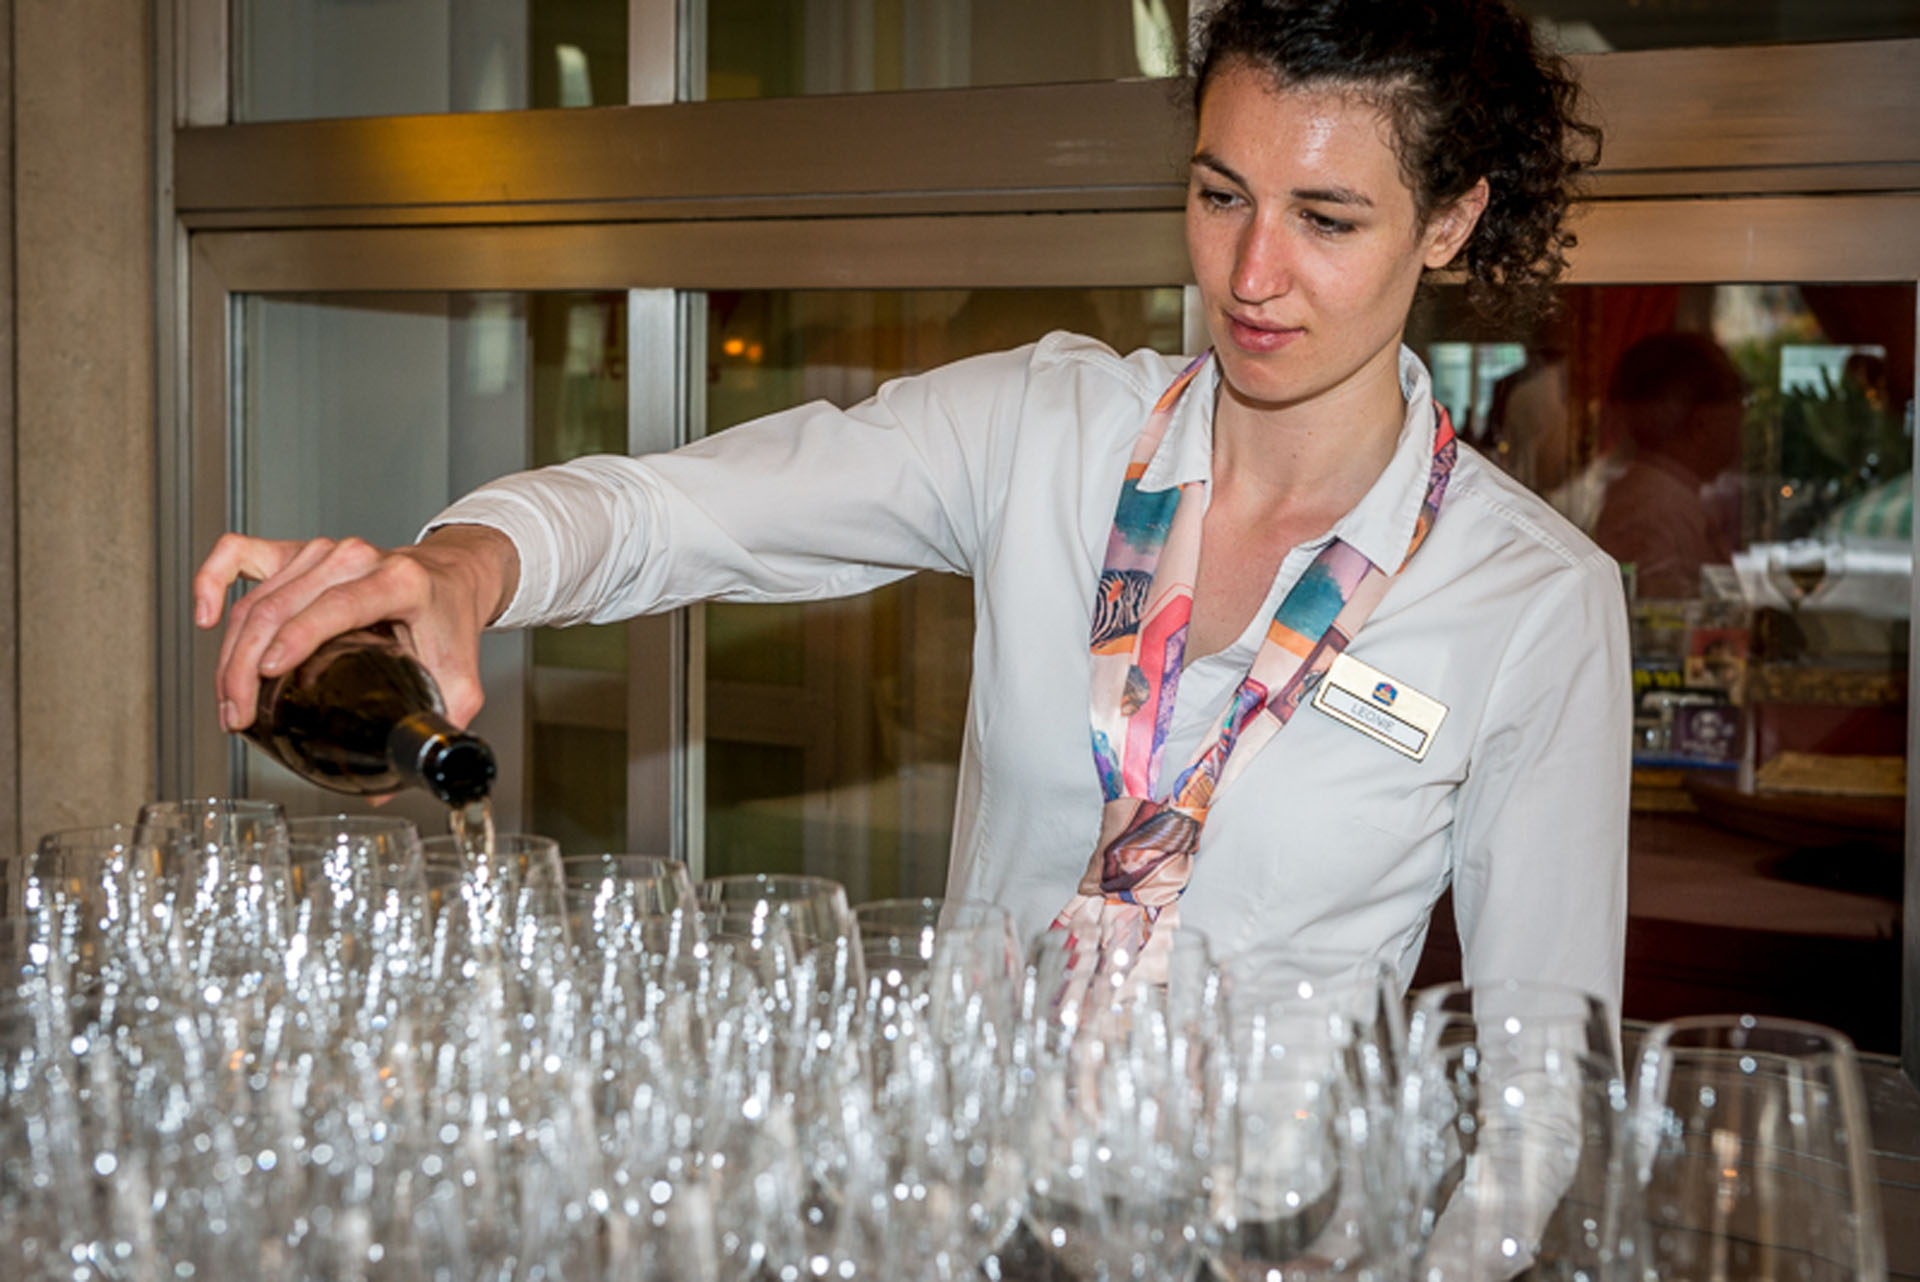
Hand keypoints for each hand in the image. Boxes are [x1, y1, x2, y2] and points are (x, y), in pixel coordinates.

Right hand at [192, 525, 520, 731]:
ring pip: (257, 597)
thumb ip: (441, 730)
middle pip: (282, 606)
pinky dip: (212, 579)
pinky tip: (204, 616)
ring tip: (230, 700)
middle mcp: (357, 560)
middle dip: (247, 666)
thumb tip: (389, 789)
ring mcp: (322, 551)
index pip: (337, 605)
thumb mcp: (461, 679)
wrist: (450, 579)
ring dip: (230, 651)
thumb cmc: (450, 623)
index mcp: (400, 583)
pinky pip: (239, 553)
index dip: (296, 638)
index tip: (268, 676)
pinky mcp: (297, 552)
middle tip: (238, 716)